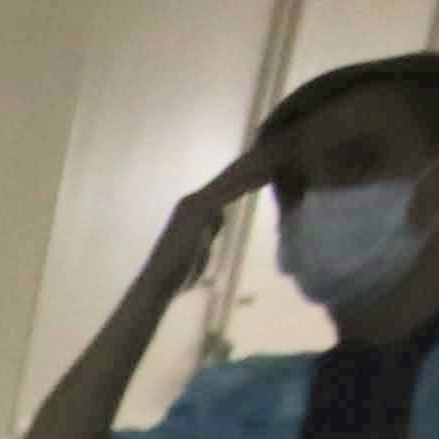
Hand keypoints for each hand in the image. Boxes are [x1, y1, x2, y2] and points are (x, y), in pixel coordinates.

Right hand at [146, 145, 275, 297]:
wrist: (158, 284)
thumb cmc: (177, 276)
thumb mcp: (199, 247)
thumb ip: (208, 231)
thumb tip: (219, 220)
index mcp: (193, 210)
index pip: (225, 190)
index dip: (246, 180)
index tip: (269, 170)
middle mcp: (191, 201)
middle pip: (228, 180)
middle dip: (253, 168)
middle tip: (279, 153)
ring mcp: (193, 204)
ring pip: (230, 182)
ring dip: (253, 170)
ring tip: (277, 159)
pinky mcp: (198, 211)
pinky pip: (227, 194)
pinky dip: (245, 185)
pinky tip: (264, 178)